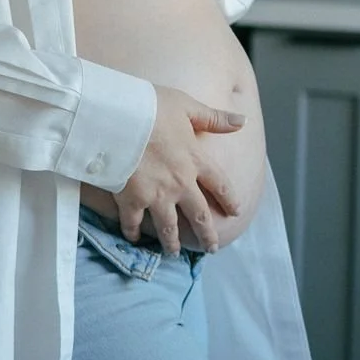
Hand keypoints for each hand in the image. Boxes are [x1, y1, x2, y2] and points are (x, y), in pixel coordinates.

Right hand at [112, 85, 244, 255]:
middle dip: (206, 234)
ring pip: (169, 227)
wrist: (115, 118)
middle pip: (199, 215)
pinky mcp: (131, 200)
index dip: (230, 199)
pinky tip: (134, 238)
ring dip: (173, 242)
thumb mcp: (186, 106)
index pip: (220, 184)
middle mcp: (180, 183)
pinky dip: (133, 232)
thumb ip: (214, 118)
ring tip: (174, 253)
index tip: (235, 212)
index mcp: (195, 160)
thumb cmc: (151, 107)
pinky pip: (133, 222)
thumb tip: (244, 121)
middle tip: (211, 248)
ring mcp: (156, 195)